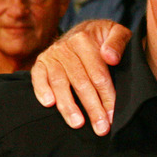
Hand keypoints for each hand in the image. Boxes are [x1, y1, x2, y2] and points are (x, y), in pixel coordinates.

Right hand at [31, 20, 130, 135]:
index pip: (98, 74)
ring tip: (78, 124)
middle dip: (92, 108)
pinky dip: (41, 91)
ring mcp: (52, 55)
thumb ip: (118, 41)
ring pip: (60, 84)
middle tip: (101, 128)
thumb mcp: (117, 31)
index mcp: (85, 39)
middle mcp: (65, 47)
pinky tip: (49, 105)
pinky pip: (37, 78)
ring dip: (68, 106)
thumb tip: (111, 57)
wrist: (86, 28)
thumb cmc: (104, 36)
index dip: (106, 96)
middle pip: (81, 82)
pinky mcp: (40, 62)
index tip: (113, 115)